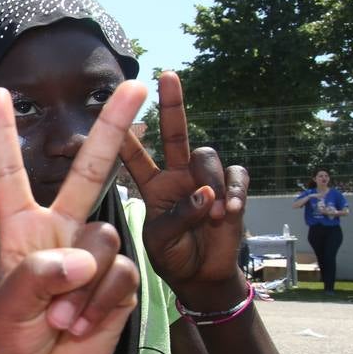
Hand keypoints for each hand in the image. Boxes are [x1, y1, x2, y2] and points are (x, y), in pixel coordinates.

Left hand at [0, 81, 146, 353]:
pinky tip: (80, 323)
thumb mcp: (9, 307)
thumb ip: (37, 276)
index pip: (10, 173)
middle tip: (136, 86)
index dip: (2, 134)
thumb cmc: (19, 335)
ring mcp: (94, 250)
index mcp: (22, 226)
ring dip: (78, 288)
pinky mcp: (120, 275)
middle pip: (89, 170)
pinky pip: (118, 275)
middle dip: (114, 127)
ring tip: (58, 315)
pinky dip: (96, 305)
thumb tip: (84, 258)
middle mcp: (62, 228)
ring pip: (102, 240)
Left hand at [119, 72, 249, 305]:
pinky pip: (236, 174)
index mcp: (150, 186)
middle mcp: (176, 175)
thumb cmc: (172, 257)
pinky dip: (235, 190)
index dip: (126, 134)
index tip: (116, 103)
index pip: (133, 155)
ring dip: (212, 181)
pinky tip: (230, 210)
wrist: (201, 276)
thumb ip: (177, 217)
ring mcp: (204, 180)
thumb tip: (206, 195)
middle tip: (168, 76)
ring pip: (207, 156)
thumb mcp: (160, 242)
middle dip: (172, 105)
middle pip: (174, 133)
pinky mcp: (231, 190)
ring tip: (214, 213)